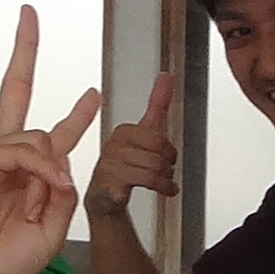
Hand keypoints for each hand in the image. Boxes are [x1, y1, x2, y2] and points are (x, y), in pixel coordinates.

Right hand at [0, 7, 100, 273]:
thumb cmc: (0, 259)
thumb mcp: (52, 228)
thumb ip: (62, 192)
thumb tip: (62, 164)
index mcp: (23, 172)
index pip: (51, 132)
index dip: (76, 114)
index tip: (92, 94)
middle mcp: (4, 154)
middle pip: (17, 89)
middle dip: (24, 49)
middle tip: (29, 14)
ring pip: (39, 138)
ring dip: (49, 177)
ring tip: (36, 208)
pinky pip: (24, 150)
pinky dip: (39, 172)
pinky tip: (40, 192)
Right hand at [93, 72, 179, 208]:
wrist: (106, 197)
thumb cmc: (125, 166)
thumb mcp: (144, 133)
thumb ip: (157, 104)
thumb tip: (165, 76)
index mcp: (122, 132)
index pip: (156, 135)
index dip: (167, 148)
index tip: (168, 155)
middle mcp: (113, 145)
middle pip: (156, 150)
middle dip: (168, 162)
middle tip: (168, 169)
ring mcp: (110, 164)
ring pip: (153, 166)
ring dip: (167, 177)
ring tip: (166, 181)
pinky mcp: (111, 183)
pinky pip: (146, 180)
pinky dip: (163, 187)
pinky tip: (166, 189)